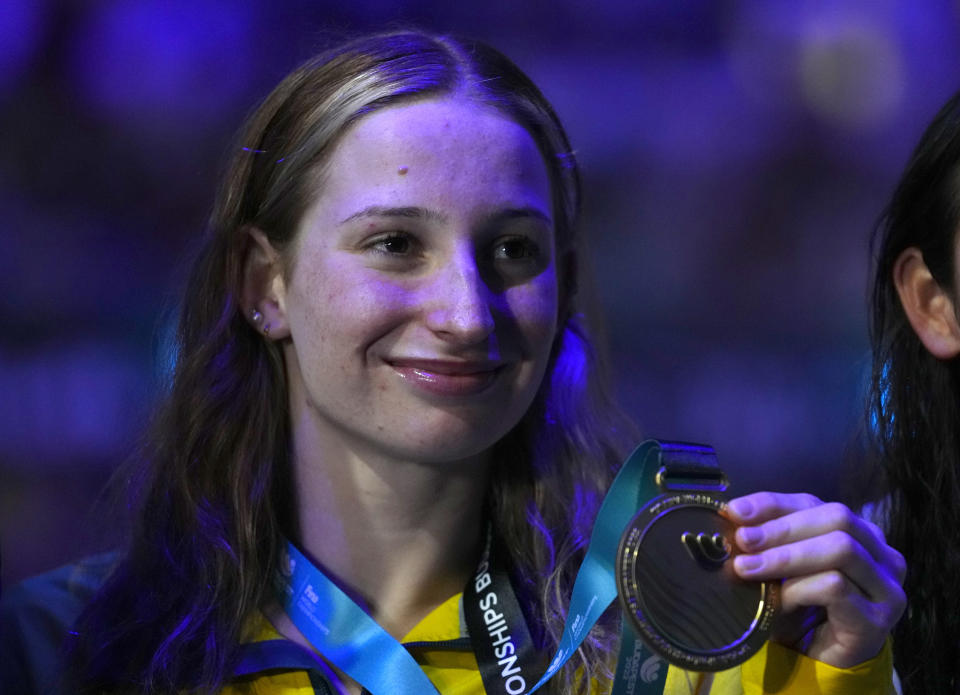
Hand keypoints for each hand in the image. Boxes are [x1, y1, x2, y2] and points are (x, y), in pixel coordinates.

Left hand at [724, 492, 905, 668]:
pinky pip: (836, 587)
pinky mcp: (878, 619)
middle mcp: (881, 553)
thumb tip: (734, 514)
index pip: (813, 503)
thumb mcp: (781, 566)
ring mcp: (886, 587)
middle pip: (836, 518)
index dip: (772, 504)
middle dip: (782, 528)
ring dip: (787, 557)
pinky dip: (799, 589)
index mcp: (857, 531)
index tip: (735, 511)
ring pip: (841, 549)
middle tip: (743, 541)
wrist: (820, 661)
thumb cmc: (800, 607)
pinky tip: (779, 600)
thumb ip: (769, 539)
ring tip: (749, 569)